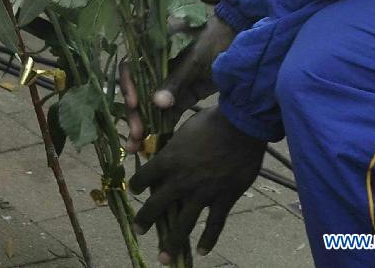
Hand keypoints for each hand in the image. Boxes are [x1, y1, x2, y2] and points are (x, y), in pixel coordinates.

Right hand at [121, 14, 235, 152]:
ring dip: (145, 125)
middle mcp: (157, 66)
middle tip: (136, 136)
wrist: (242, 44)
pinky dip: (162, 126)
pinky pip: (169, 112)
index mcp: (155, 49)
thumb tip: (157, 103)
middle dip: (135, 114)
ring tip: (137, 147)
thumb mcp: (195, 58)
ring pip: (152, 105)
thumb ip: (176, 80)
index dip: (129, 86)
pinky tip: (154, 143)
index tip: (134, 104)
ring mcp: (171, 81)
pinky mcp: (184, 95)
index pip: (132, 67)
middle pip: (139, 90)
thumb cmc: (215, 40)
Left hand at [130, 106, 265, 262]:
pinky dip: (208, 239)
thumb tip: (168, 147)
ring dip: (172, 243)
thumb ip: (175, 143)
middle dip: (145, 219)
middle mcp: (182, 180)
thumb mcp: (186, 127)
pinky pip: (214, 224)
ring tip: (164, 258)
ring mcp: (203, 193)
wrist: (241, 125)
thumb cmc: (212, 120)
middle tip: (138, 230)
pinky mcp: (224, 199)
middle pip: (157, 205)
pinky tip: (202, 250)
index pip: (146, 176)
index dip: (137, 183)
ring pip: (183, 224)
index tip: (133, 189)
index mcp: (170, 159)